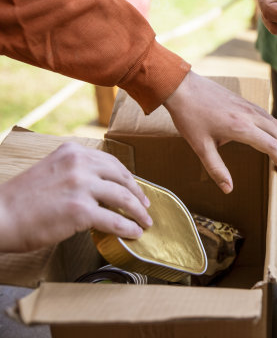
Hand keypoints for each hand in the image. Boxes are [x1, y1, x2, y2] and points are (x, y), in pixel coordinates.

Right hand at [0, 142, 151, 252]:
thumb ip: (76, 171)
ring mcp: (81, 186)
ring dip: (138, 212)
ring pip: (123, 198)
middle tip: (146, 206)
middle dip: (138, 194)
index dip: (128, 178)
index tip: (136, 188)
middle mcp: (80, 164)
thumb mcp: (52, 170)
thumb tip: (103, 186)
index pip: (112, 163)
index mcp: (73, 151)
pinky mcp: (81, 210)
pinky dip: (129, 227)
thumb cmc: (22, 199)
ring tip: (145, 222)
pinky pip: (115, 220)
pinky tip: (134, 233)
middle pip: (122, 178)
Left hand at [163, 71, 276, 193]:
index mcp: (241, 127)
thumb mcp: (200, 147)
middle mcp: (250, 115)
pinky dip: (276, 130)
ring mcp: (249, 106)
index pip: (272, 146)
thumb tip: (228, 189)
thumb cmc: (189, 116)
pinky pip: (268, 117)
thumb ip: (216, 169)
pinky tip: (273, 138)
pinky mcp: (245, 102)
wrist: (182, 87)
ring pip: (276, 125)